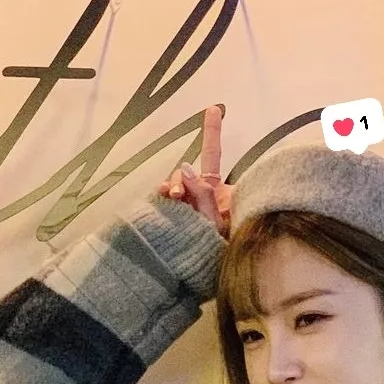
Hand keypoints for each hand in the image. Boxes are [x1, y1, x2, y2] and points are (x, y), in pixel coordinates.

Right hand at [157, 105, 232, 238]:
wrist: (207, 274)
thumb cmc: (222, 250)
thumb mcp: (218, 221)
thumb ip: (203, 194)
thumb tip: (186, 168)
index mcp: (218, 191)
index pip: (212, 156)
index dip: (211, 131)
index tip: (213, 108)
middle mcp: (201, 195)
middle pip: (185, 172)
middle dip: (178, 178)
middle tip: (175, 193)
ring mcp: (186, 205)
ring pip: (172, 185)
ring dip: (170, 188)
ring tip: (170, 199)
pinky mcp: (173, 215)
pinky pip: (164, 200)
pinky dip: (162, 199)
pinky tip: (162, 202)